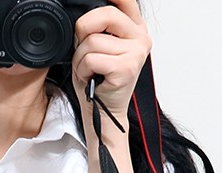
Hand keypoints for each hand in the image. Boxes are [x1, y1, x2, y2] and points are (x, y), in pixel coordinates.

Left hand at [70, 0, 151, 125]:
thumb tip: (84, 15)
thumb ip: (99, 27)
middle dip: (83, 30)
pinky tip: (90, 78)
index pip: (125, 0)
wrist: (104, 113)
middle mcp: (140, 38)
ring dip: (80, 58)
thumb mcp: (100, 47)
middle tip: (82, 48)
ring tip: (88, 70)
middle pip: (105, 13)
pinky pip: (92, 58)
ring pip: (93, 40)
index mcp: (135, 28)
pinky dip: (83, 70)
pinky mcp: (126, 68)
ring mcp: (136, 52)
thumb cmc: (99, 81)